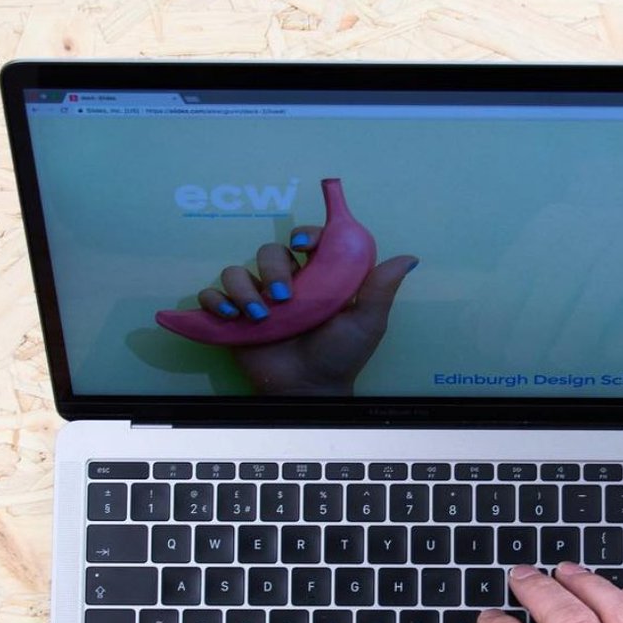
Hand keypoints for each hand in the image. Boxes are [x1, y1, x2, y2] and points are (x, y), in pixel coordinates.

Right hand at [197, 227, 416, 394]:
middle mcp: (285, 284)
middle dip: (273, 266)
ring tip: (259, 316)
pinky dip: (216, 301)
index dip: (305, 234)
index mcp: (316, 278)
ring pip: (237, 271)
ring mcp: (258, 300)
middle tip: (284, 295)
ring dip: (243, 288)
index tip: (306, 243)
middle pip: (269, 251)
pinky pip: (213, 296)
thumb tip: (409, 258)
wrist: (312, 388)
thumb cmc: (342, 355)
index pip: (306, 240)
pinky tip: (234, 317)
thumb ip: (381, 289)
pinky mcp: (233, 320)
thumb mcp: (367, 322)